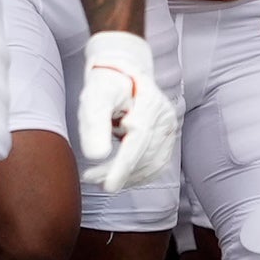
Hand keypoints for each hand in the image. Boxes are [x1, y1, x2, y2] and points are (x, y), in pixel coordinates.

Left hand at [76, 29, 180, 192]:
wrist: (123, 74)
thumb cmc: (106, 84)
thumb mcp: (94, 97)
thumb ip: (94, 123)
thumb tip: (96, 156)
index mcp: (149, 101)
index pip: (139, 139)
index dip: (124, 165)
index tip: (107, 185)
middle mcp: (165, 115)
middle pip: (145, 154)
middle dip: (118, 173)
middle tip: (90, 178)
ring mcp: (169, 127)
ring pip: (152, 164)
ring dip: (127, 177)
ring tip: (99, 178)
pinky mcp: (167, 138)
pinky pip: (156, 165)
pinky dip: (138, 176)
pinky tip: (119, 177)